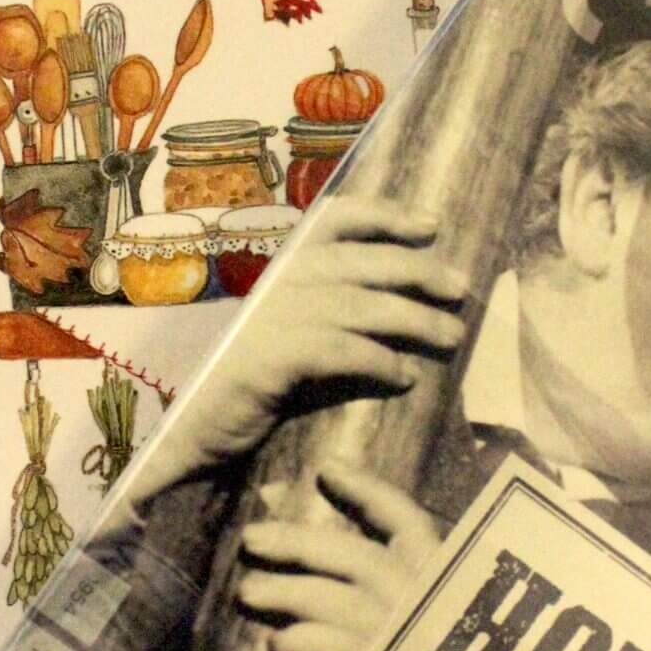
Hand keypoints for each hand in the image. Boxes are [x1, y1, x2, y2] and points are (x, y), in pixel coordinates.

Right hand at [131, 202, 466, 503]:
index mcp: (279, 272)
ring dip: (412, 319)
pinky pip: (337, 350)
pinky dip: (377, 360)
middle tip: (461, 288)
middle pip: (357, 261)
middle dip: (416, 269)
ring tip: (451, 336)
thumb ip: (335, 320)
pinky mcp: (266, 360)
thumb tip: (404, 312)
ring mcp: (267, 319)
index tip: (432, 224)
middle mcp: (273, 284)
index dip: (384, 216)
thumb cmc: (248, 390)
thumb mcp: (295, 343)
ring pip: (356, 306)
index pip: (332, 222)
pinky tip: (404, 376)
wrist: (189, 435)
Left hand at [236, 463, 444, 650]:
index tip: (326, 471)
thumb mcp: (411, 640)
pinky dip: (291, 641)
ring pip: (325, 598)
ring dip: (280, 591)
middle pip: (352, 555)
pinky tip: (279, 644)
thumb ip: (371, 601)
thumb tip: (309, 566)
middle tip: (252, 539)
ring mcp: (400, 642)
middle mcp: (427, 609)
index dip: (367, 492)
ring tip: (249, 592)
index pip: (407, 522)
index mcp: (446, 590)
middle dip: (297, 541)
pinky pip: (314, 645)